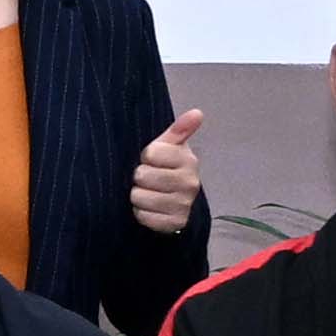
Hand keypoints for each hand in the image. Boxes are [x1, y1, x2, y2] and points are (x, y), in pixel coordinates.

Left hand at [129, 106, 208, 236]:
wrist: (178, 201)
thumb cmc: (168, 168)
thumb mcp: (171, 147)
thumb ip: (179, 130)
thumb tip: (197, 112)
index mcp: (187, 160)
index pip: (150, 153)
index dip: (146, 157)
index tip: (151, 160)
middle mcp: (190, 182)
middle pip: (143, 176)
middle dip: (139, 178)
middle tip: (147, 179)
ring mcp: (184, 204)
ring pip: (140, 197)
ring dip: (138, 196)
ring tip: (147, 192)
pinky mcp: (176, 223)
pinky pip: (144, 217)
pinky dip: (141, 213)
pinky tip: (149, 208)